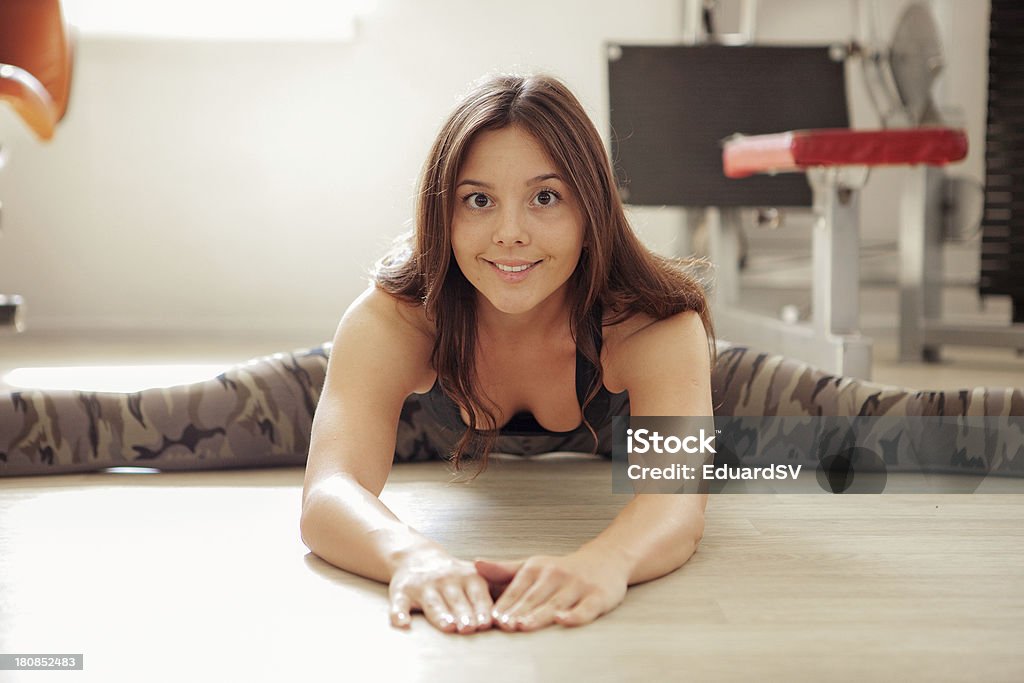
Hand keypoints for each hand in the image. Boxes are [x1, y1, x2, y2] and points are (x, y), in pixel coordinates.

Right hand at [388, 549, 493, 633]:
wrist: (417, 557)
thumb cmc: (454, 575)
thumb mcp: (477, 575)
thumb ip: (499, 587)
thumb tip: (527, 602)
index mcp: (468, 577)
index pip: (477, 594)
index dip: (482, 608)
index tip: (488, 622)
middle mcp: (446, 580)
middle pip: (456, 600)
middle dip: (464, 613)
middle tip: (470, 627)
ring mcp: (424, 586)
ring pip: (433, 602)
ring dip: (440, 614)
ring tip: (447, 626)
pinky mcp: (402, 592)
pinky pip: (399, 604)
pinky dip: (399, 613)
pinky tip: (401, 623)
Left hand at [474, 549, 629, 631]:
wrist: (605, 561)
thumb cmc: (563, 569)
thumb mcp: (533, 565)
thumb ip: (504, 570)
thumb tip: (475, 564)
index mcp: (537, 568)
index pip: (517, 589)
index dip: (505, 604)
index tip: (492, 619)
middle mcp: (556, 574)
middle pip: (534, 598)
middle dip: (518, 612)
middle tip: (503, 625)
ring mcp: (577, 585)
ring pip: (555, 604)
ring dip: (538, 615)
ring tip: (523, 625)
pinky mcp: (597, 596)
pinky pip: (585, 608)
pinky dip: (574, 615)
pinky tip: (562, 620)